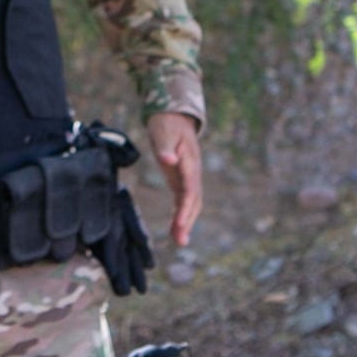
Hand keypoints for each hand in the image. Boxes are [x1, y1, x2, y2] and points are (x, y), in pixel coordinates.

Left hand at [148, 112, 204, 246]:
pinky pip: (184, 200)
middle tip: (181, 241)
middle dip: (188, 221)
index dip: (186, 208)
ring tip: (179, 241)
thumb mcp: (163, 132)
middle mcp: (192, 172)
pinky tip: (176, 229)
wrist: (173, 115)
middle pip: (194, 200)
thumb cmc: (166, 123)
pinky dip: (181, 215)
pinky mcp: (181, 179)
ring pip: (191, 203)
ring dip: (186, 222)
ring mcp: (188, 176)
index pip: (190, 189)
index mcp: (189, 162)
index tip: (181, 224)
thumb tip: (169, 161)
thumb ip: (165, 147)